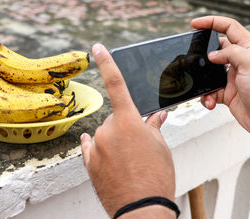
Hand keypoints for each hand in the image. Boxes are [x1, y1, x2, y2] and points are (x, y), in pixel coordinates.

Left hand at [81, 43, 175, 217]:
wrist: (142, 209)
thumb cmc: (156, 177)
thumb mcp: (161, 147)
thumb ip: (154, 126)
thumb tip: (157, 116)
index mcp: (129, 121)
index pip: (116, 84)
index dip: (106, 63)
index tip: (96, 48)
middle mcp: (108, 129)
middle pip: (116, 118)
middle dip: (127, 127)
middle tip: (139, 147)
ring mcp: (96, 146)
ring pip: (106, 134)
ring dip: (116, 142)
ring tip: (129, 162)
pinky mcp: (88, 162)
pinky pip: (92, 147)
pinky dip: (100, 149)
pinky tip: (111, 160)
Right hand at [192, 16, 249, 157]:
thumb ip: (230, 53)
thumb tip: (212, 55)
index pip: (230, 28)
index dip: (212, 23)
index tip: (195, 24)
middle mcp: (242, 62)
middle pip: (217, 50)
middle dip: (203, 54)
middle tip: (192, 57)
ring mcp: (234, 78)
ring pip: (210, 72)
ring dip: (203, 80)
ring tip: (203, 86)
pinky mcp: (228, 93)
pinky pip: (210, 91)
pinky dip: (206, 96)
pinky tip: (210, 101)